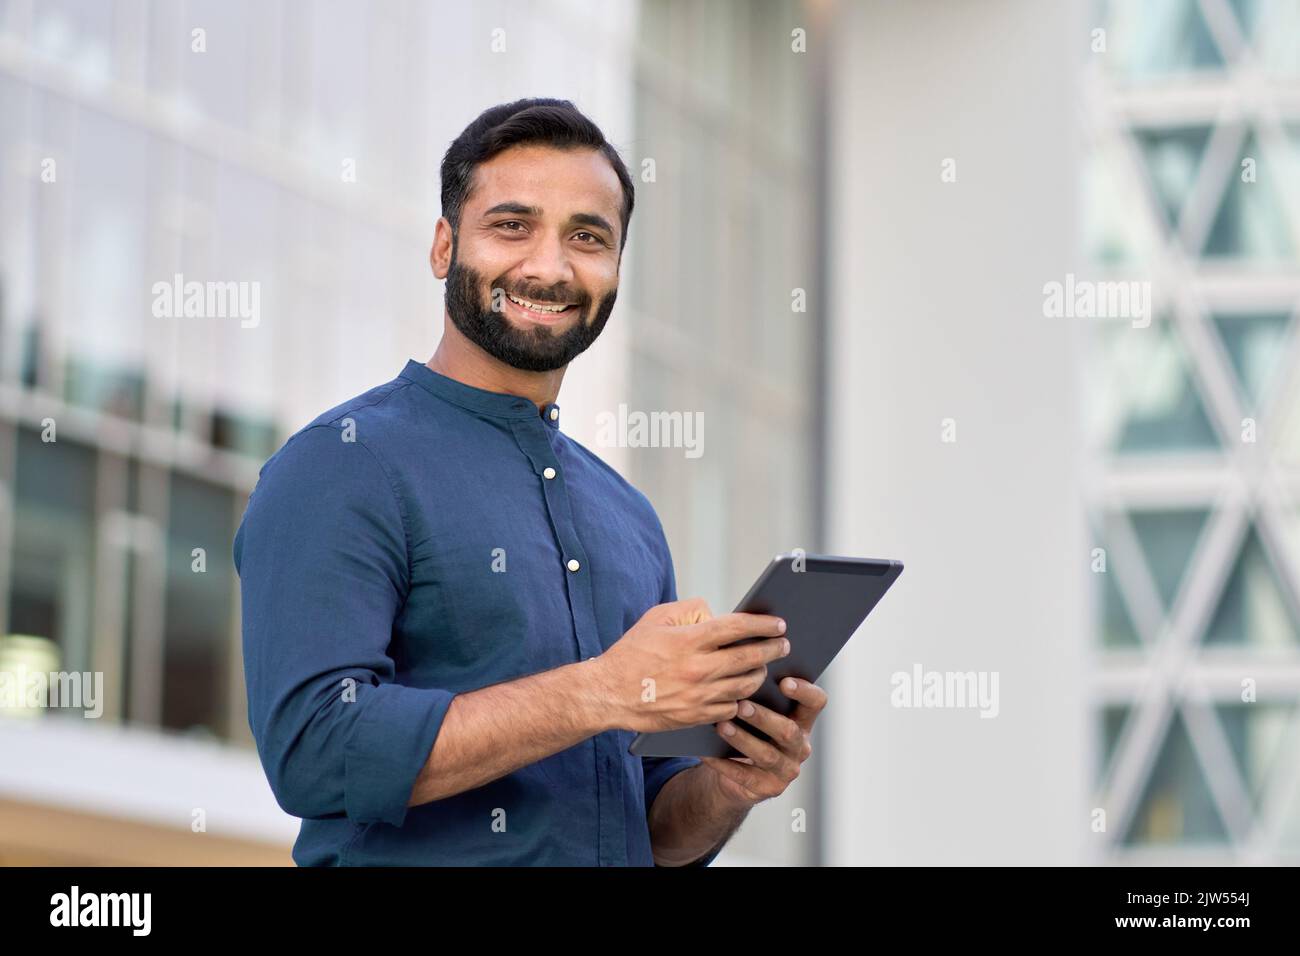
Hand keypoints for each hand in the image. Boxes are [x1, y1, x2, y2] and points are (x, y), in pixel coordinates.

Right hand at [593, 598, 789, 733]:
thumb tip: (717, 614)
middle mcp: (698, 669)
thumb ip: (690, 610)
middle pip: (749, 657)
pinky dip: (741, 698)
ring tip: (764, 666)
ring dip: (760, 674)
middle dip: (772, 649)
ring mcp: (699, 696)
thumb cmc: (632, 652)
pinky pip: (731, 707)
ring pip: (745, 685)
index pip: (737, 627)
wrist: (609, 694)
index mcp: (689, 641)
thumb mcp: (656, 619)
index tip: (778, 623)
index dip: (762, 624)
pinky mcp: (696, 716)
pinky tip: (744, 690)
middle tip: (784, 644)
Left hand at [698, 677, 827, 807]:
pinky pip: (745, 776)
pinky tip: (707, 753)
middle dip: (763, 717)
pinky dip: (724, 764)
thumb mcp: (756, 715)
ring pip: (766, 755)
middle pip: (788, 731)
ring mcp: (787, 770)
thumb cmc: (747, 732)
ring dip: (742, 739)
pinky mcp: (770, 789)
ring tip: (721, 726)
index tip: (784, 682)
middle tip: (741, 705)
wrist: (734, 776)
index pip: (816, 703)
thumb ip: (758, 697)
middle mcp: (800, 746)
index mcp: (802, 721)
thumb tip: (739, 675)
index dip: (805, 691)